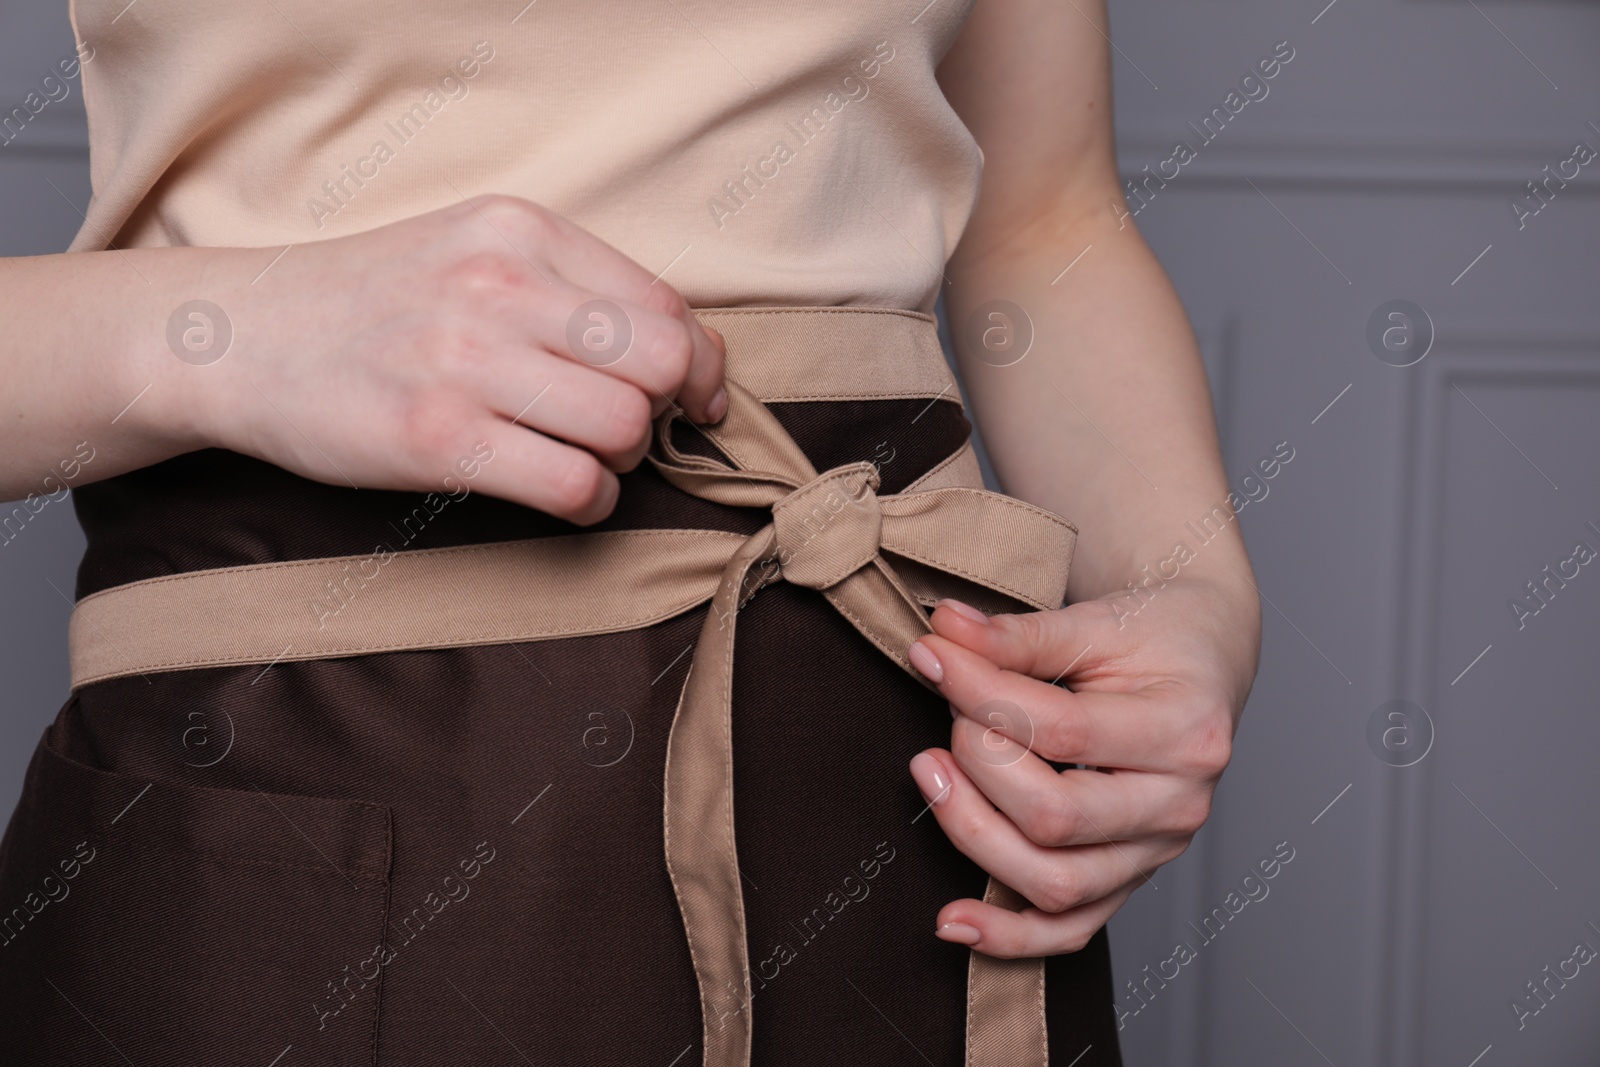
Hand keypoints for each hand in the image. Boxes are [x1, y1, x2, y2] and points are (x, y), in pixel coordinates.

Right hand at [164, 195, 726, 523]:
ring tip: (582, 460)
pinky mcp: (436, 437)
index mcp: (519, 231)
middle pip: (662, 364)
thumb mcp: (471, 251)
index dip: (703, 367)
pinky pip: (573, 484)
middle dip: (665, 412)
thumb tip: (682, 352)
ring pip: (625, 425)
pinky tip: (564, 497)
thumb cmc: (374, 303)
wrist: (240, 337)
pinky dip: (590, 504)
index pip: (667, 305)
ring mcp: (465, 360)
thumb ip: (567, 285)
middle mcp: (499, 284)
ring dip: (623, 461)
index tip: (699, 401)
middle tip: (628, 433)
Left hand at [905, 578, 1259, 956]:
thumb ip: (1019, 635)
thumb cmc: (1154, 637)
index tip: (934, 656)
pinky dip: (1007, 938)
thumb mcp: (1096, 620)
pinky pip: (1068, 930)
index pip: (1064, 730)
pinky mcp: (1128, 879)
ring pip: (1054, 883)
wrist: (1200, 659)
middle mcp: (1179, 804)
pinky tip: (952, 920)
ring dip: (972, 833)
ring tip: (931, 773)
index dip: (982, 695)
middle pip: (1056, 817)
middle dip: (978, 764)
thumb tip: (943, 631)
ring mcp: (1156, 853)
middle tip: (951, 713)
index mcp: (1186, 731)